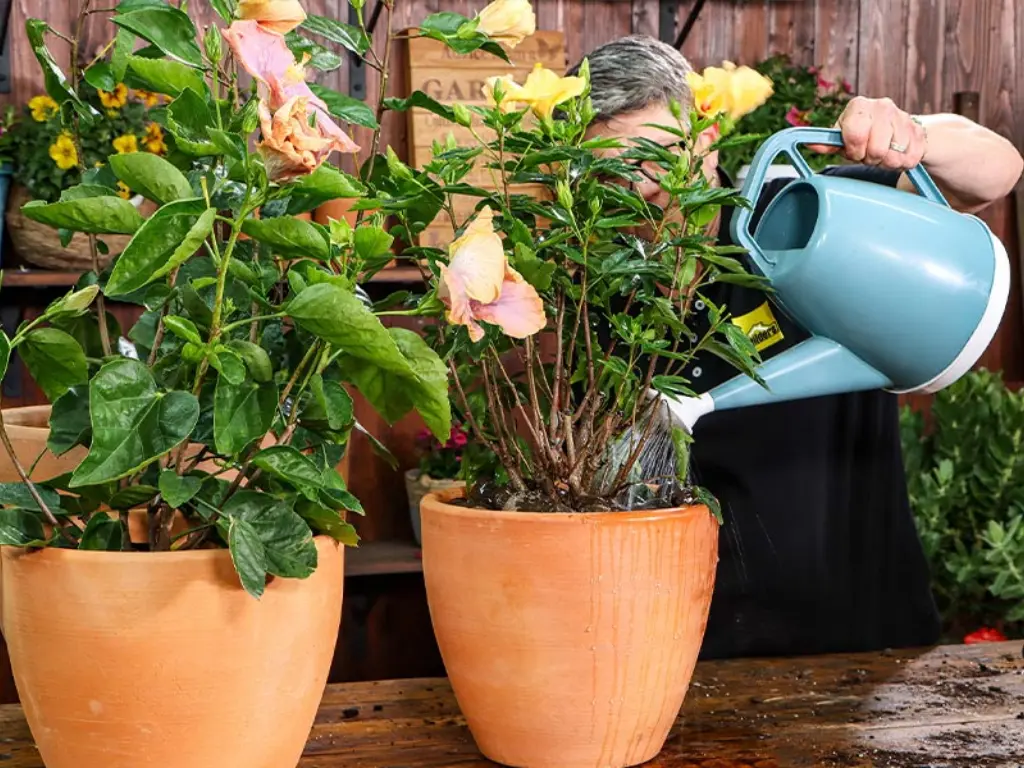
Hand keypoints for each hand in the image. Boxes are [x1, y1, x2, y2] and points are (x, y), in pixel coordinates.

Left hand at [808, 96, 927, 169]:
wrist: (895, 128)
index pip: (855, 134)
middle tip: (869, 154)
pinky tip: (897, 153)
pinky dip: (902, 163)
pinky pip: (911, 159)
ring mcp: (903, 117)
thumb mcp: (842, 137)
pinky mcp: (919, 131)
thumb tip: (810, 144)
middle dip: (870, 159)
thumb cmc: (862, 134)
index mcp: (858, 106)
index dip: (854, 150)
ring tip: (882, 154)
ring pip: (894, 156)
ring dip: (886, 162)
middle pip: (876, 149)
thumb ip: (828, 143)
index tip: (854, 151)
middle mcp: (882, 106)